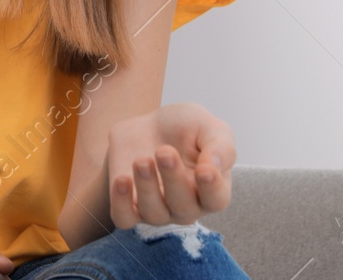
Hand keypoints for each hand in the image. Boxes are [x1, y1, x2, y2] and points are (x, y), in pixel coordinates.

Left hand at [106, 101, 235, 227]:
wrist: (149, 125)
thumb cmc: (186, 128)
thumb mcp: (209, 127)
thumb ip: (220, 147)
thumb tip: (214, 167)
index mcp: (212, 188)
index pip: (216, 200)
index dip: (211, 188)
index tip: (203, 170)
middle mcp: (188, 206)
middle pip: (183, 207)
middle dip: (173, 180)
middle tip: (165, 152)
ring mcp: (159, 209)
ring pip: (154, 213)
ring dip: (147, 188)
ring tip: (141, 161)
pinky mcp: (130, 205)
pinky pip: (125, 217)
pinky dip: (121, 204)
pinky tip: (122, 180)